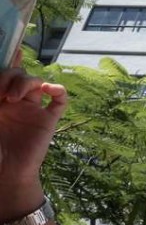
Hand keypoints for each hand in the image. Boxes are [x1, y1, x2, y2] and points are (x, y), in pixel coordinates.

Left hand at [0, 50, 67, 205]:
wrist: (6, 176)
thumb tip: (1, 92)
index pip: (5, 75)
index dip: (10, 59)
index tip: (13, 48)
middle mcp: (16, 103)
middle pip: (19, 75)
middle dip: (9, 77)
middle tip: (1, 92)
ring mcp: (34, 110)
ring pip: (37, 82)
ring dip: (25, 83)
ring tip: (13, 98)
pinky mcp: (49, 120)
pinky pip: (60, 99)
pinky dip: (57, 90)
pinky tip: (49, 90)